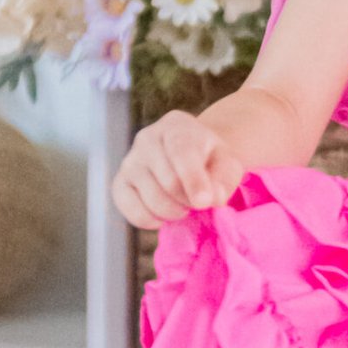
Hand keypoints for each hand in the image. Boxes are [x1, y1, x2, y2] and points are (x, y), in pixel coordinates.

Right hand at [111, 110, 246, 228]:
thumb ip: (223, 180)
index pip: (181, 151)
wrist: (191, 159)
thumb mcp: (227, 164)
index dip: (193, 179)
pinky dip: (150, 220)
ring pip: (151, 198)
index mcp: (176, 126)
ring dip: (174, 212)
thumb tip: (210, 199)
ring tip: (184, 206)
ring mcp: (130, 161)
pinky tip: (163, 217)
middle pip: (168, 181)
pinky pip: (130, 209)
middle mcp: (147, 139)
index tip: (204, 202)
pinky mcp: (120, 183)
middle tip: (199, 203)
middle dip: (189, 200)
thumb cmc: (210, 161)